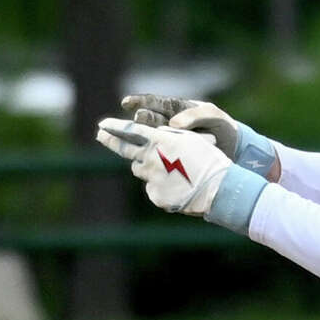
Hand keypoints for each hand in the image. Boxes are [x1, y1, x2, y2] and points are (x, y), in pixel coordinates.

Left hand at [96, 119, 230, 215]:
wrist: (219, 188)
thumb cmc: (210, 160)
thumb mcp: (190, 140)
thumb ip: (169, 137)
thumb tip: (155, 138)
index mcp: (160, 140)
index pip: (131, 131)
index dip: (115, 127)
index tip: (103, 124)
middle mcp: (151, 157)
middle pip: (125, 149)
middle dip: (110, 141)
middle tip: (100, 135)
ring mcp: (152, 178)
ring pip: (140, 170)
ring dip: (147, 169)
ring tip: (168, 172)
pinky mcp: (156, 195)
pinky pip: (152, 189)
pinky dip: (161, 188)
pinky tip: (177, 188)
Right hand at [122, 94, 241, 159]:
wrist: (237, 152)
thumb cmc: (225, 128)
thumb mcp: (214, 116)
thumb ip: (195, 115)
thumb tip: (173, 124)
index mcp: (178, 109)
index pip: (155, 103)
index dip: (139, 102)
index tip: (126, 103)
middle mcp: (171, 125)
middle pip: (148, 122)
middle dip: (138, 122)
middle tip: (131, 123)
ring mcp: (171, 141)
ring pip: (150, 140)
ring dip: (139, 141)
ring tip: (129, 143)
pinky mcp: (174, 157)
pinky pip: (159, 156)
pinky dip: (151, 158)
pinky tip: (143, 161)